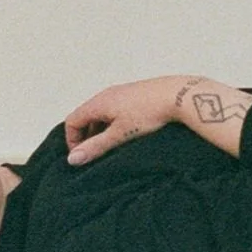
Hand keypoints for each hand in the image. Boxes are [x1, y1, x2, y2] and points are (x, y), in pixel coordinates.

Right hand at [64, 75, 191, 165]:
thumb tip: (73, 159)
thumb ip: (96, 146)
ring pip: (101, 114)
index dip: (72, 140)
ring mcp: (121, 93)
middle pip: (85, 116)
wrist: (178, 95)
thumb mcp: (120, 134)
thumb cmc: (149, 113)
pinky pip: (114, 110)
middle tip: (96, 154)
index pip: (72, 120)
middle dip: (86, 137)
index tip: (83, 156)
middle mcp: (107, 94)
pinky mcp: (134, 95)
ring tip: (112, 147)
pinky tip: (127, 134)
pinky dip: (113, 124)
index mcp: (99, 102)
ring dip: (100, 131)